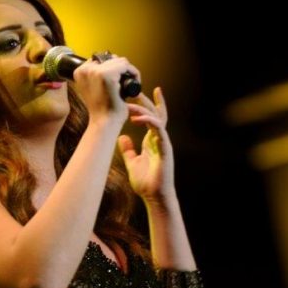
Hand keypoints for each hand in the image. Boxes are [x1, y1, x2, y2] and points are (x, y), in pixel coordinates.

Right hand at [73, 56, 140, 125]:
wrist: (104, 123)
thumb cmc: (101, 109)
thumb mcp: (92, 88)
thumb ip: (94, 75)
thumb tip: (109, 61)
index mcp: (79, 72)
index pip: (100, 60)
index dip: (111, 69)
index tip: (117, 81)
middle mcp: (85, 69)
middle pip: (111, 59)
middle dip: (121, 70)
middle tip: (125, 84)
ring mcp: (95, 72)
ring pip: (119, 61)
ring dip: (128, 71)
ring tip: (129, 85)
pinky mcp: (107, 76)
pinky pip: (126, 65)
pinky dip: (134, 73)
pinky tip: (134, 85)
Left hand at [118, 87, 174, 202]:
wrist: (155, 197)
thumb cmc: (146, 183)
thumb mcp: (132, 162)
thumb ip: (128, 150)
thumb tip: (122, 137)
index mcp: (152, 141)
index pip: (151, 118)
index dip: (146, 105)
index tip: (137, 93)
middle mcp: (159, 139)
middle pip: (155, 114)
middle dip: (145, 101)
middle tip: (134, 90)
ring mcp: (163, 143)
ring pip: (156, 119)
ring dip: (143, 109)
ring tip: (130, 104)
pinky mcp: (165, 149)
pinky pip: (159, 130)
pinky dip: (149, 122)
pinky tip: (138, 118)